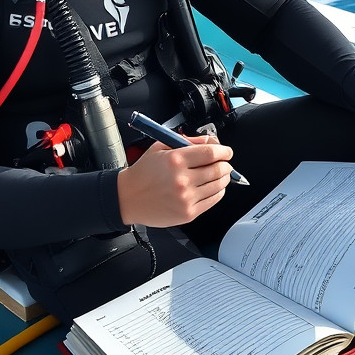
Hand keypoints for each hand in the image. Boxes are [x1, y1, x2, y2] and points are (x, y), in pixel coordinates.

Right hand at [117, 134, 234, 226]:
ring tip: (220, 174)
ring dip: (224, 178)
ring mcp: (186, 198)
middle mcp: (182, 180)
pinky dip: (218, 192)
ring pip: (218, 185)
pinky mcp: (188, 213)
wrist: (128, 198)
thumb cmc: (143, 172)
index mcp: (175, 160)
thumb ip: (188, 141)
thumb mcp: (161, 147)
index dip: (224, 151)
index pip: (211, 153)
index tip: (227, 152)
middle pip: (218, 169)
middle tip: (224, 163)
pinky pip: (213, 200)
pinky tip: (213, 187)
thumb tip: (212, 142)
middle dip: (225, 164)